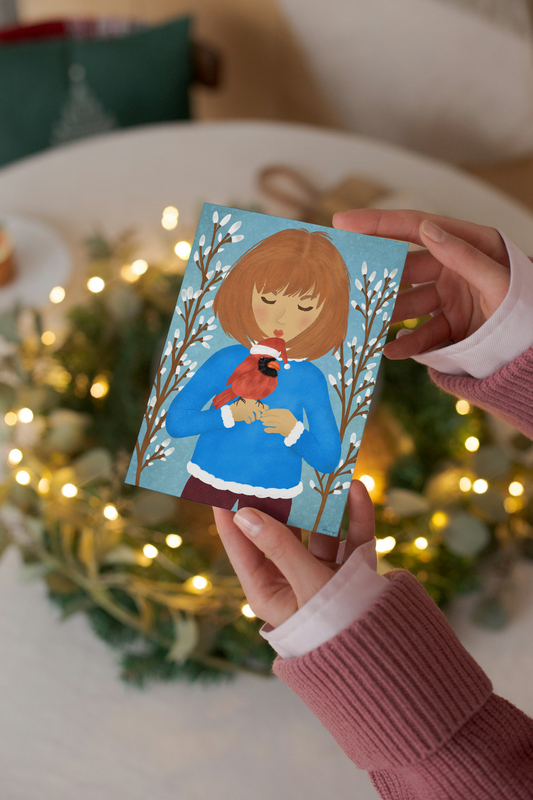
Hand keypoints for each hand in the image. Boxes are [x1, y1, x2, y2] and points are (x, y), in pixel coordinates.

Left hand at [213, 481, 374, 627]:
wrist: (384, 657)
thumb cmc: (334, 628)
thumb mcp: (305, 584)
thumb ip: (279, 546)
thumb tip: (245, 514)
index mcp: (268, 591)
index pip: (241, 545)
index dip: (231, 514)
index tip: (222, 482)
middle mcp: (292, 578)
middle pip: (281, 532)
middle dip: (281, 500)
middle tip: (273, 466)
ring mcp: (323, 574)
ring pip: (320, 530)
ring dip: (323, 504)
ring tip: (320, 473)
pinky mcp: (353, 571)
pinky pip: (351, 538)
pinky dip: (355, 516)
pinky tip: (356, 491)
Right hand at [230, 399, 267, 423]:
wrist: (231, 408)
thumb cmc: (242, 404)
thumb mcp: (249, 402)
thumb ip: (258, 404)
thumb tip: (268, 407)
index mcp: (253, 402)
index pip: (262, 407)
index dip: (264, 411)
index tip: (263, 413)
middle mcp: (251, 406)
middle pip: (259, 413)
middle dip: (258, 416)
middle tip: (257, 417)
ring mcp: (248, 411)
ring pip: (254, 418)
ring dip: (253, 419)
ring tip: (251, 419)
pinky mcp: (244, 415)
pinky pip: (249, 421)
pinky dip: (249, 421)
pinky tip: (248, 421)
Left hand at [261, 408, 297, 436]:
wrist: (296, 429)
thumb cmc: (290, 420)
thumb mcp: (286, 414)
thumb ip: (279, 412)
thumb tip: (268, 412)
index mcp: (284, 412)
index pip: (273, 411)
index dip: (267, 412)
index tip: (264, 413)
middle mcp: (282, 417)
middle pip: (271, 417)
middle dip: (265, 418)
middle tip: (261, 418)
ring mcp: (281, 423)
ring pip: (271, 423)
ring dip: (266, 423)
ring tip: (263, 423)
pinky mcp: (280, 430)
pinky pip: (272, 429)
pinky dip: (268, 430)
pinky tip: (265, 430)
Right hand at [333, 209, 510, 358]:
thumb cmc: (526, 304)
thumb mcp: (498, 278)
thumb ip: (461, 254)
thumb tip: (425, 228)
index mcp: (467, 244)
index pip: (414, 227)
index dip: (377, 223)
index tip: (343, 222)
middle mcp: (453, 268)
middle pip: (405, 268)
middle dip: (375, 276)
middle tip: (343, 280)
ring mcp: (451, 299)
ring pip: (408, 304)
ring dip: (386, 314)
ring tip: (363, 323)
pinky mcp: (452, 327)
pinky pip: (423, 334)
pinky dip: (407, 343)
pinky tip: (390, 350)